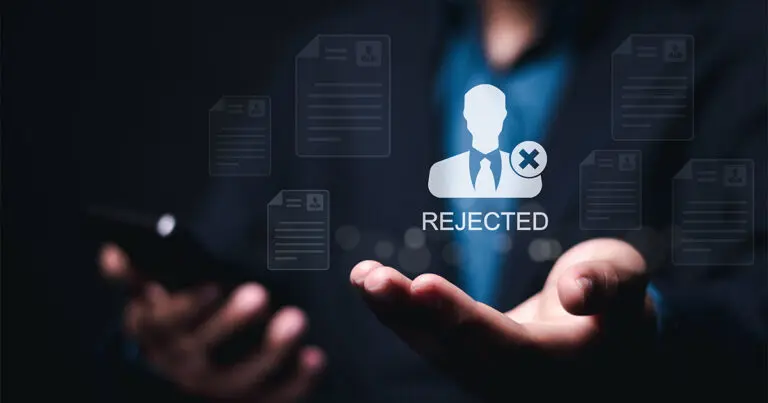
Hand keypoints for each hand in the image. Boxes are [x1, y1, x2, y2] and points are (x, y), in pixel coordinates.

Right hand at [100, 244, 324, 402]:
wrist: (179, 366)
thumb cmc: (171, 316)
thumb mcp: (146, 296)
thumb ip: (132, 276)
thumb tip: (113, 253)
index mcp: (155, 333)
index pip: (163, 324)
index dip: (186, 307)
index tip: (210, 286)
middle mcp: (182, 365)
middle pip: (203, 350)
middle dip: (231, 322)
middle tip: (258, 294)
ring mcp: (214, 387)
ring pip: (240, 379)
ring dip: (271, 351)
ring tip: (296, 319)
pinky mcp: (246, 401)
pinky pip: (271, 399)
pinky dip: (296, 383)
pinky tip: (315, 358)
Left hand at [350, 238, 655, 400]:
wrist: (606, 344)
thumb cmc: (617, 307)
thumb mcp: (626, 284)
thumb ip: (608, 282)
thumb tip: (576, 291)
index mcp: (555, 366)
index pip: (499, 345)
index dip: (458, 317)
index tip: (422, 285)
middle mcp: (515, 381)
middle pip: (454, 351)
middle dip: (410, 314)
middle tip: (372, 278)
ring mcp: (490, 376)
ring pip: (435, 350)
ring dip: (394, 315)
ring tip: (363, 277)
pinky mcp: (472, 362)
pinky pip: (431, 343)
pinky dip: (400, 316)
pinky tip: (372, 287)